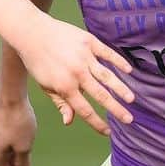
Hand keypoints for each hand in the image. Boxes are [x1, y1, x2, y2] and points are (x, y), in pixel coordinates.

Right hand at [0, 95, 39, 165]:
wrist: (11, 94)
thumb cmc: (19, 121)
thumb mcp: (24, 147)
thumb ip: (22, 164)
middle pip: (2, 163)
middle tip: (33, 165)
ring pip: (2, 150)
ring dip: (15, 154)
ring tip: (28, 148)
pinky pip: (1, 138)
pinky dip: (12, 142)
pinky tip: (23, 135)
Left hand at [15, 14, 134, 134]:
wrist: (33, 33)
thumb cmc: (38, 62)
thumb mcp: (45, 85)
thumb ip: (60, 103)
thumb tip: (69, 122)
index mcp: (65, 87)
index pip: (85, 110)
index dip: (97, 123)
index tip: (107, 132)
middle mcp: (77, 73)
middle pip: (101, 95)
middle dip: (116, 109)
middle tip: (129, 119)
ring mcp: (84, 57)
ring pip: (107, 76)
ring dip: (120, 88)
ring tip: (131, 99)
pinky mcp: (89, 42)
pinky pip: (107, 54)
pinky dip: (119, 62)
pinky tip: (128, 71)